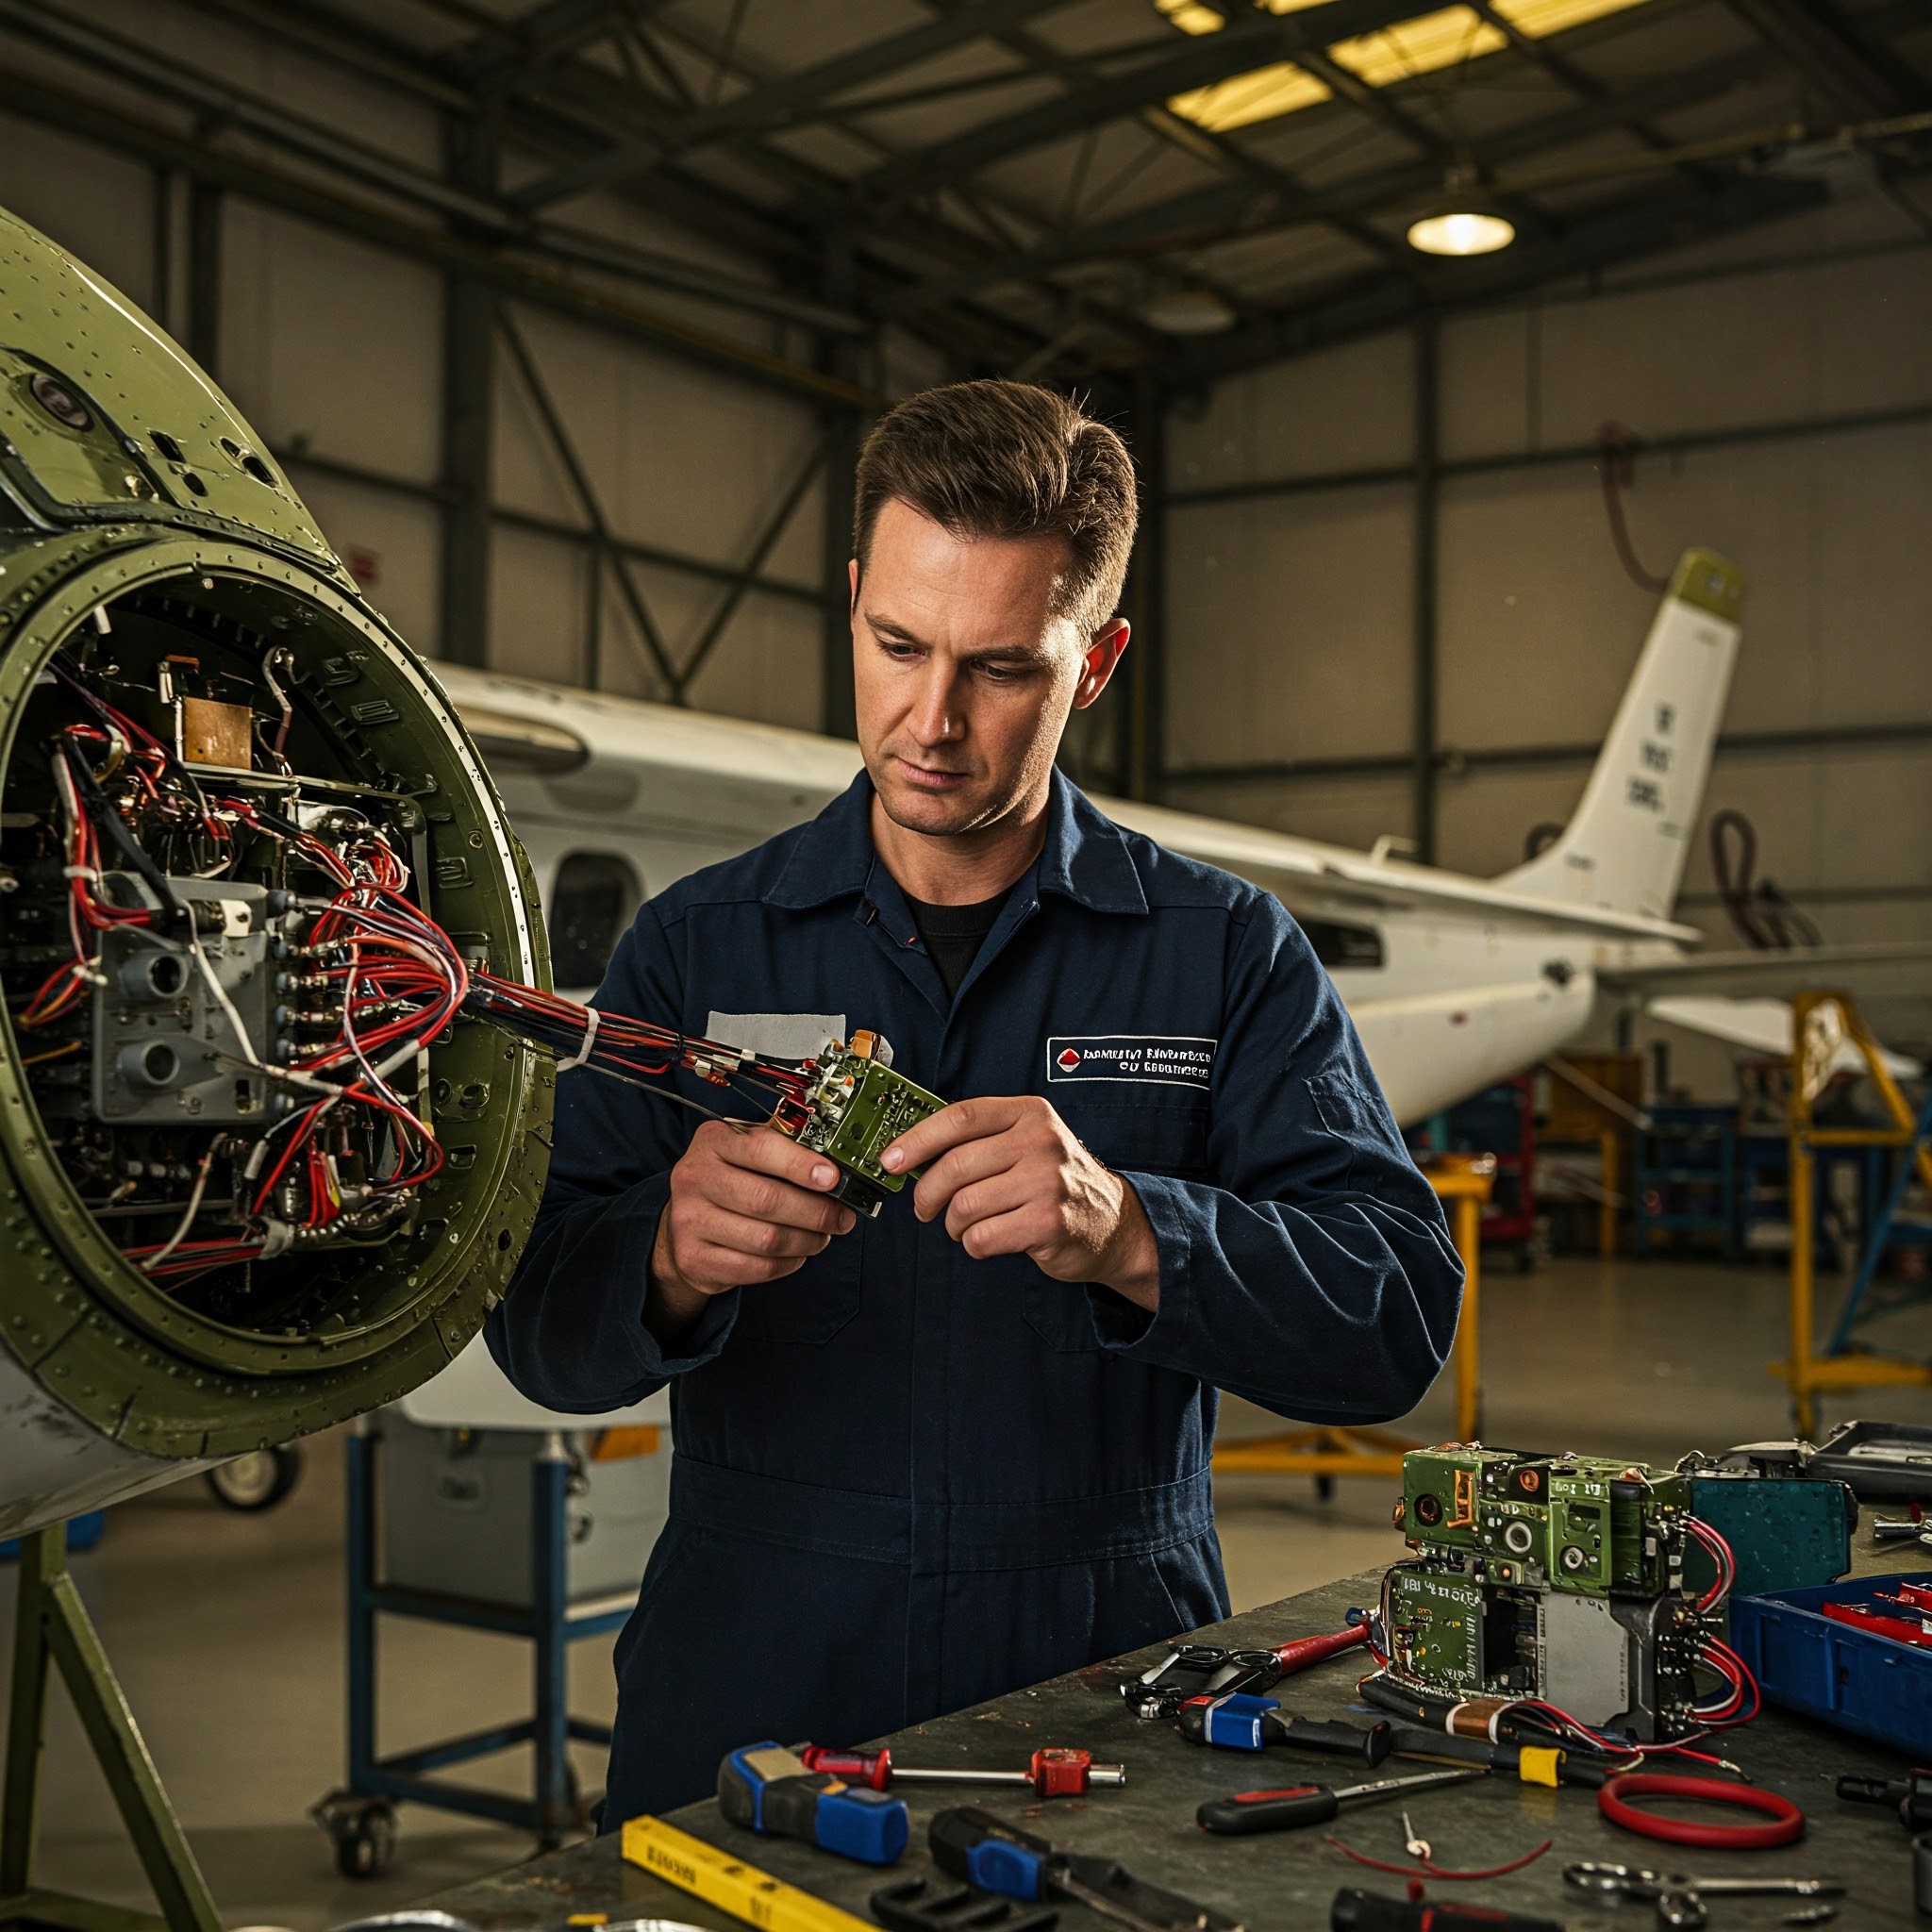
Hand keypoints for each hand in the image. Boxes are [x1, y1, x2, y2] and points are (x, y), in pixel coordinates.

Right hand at [648, 1122, 856, 1335]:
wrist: (684, 1223)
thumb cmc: (730, 1181)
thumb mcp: (748, 1153)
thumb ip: (786, 1153)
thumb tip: (836, 1173)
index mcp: (712, 1140)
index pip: (761, 1148)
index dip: (801, 1165)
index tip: (833, 1178)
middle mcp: (694, 1177)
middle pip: (767, 1200)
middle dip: (816, 1212)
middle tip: (842, 1217)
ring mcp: (689, 1220)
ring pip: (767, 1239)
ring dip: (807, 1241)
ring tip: (822, 1236)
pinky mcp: (694, 1259)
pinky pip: (757, 1268)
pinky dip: (788, 1263)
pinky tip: (797, 1253)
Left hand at [882, 1096, 1160, 1311]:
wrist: (1113, 1222)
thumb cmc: (1055, 1181)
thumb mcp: (1026, 1142)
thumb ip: (979, 1140)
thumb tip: (908, 1151)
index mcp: (1030, 1113)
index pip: (960, 1117)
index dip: (918, 1139)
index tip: (891, 1159)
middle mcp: (1041, 1141)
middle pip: (955, 1165)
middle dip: (927, 1193)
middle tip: (924, 1207)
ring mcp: (1047, 1181)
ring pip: (964, 1205)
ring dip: (953, 1223)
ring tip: (966, 1225)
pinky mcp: (1049, 1222)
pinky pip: (982, 1236)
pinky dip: (974, 1244)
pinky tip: (990, 1238)